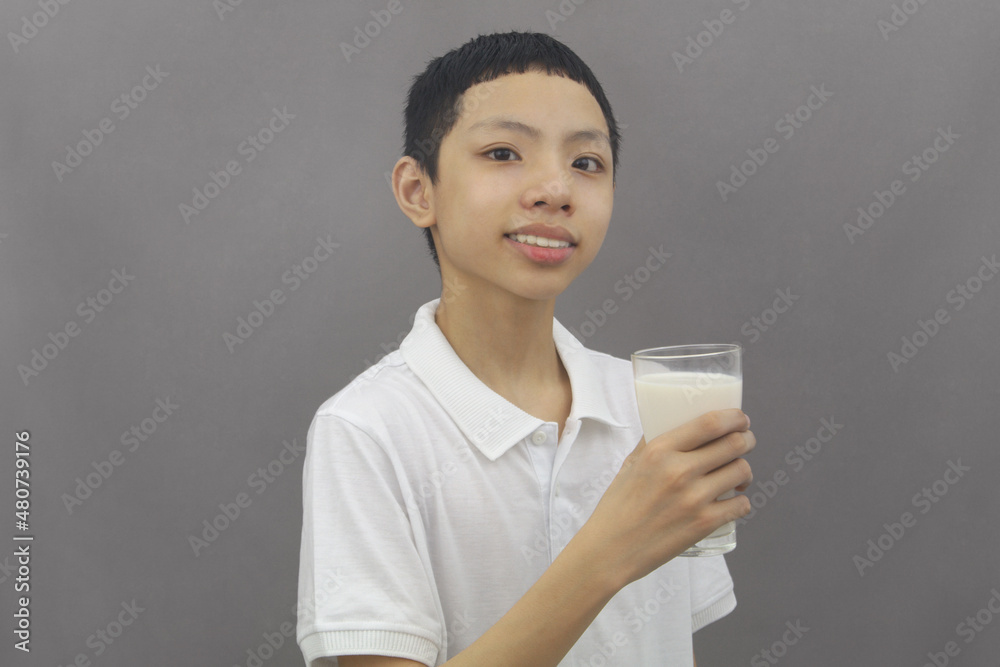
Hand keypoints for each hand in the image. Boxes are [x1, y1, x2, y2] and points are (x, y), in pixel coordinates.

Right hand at [579, 409, 754, 587]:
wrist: (611, 550)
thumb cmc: (617, 507)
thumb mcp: (630, 466)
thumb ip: (652, 445)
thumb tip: (671, 425)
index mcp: (659, 451)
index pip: (709, 423)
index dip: (734, 417)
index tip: (739, 418)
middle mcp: (679, 471)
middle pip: (734, 444)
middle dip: (747, 439)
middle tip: (745, 442)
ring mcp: (695, 499)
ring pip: (741, 471)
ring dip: (745, 471)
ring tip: (738, 475)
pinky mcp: (704, 524)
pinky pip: (741, 505)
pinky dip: (741, 501)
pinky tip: (733, 501)